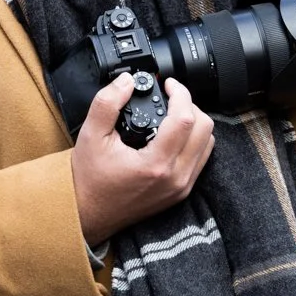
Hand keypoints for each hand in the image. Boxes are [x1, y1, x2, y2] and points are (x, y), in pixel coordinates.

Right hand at [71, 76, 214, 249]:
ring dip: (194, 123)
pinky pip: (201, 158)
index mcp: (155, 164)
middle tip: (169, 99)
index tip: (168, 84)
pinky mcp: (181, 192)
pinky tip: (172, 135)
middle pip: (204, 128)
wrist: (88, 214)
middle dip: (189, 105)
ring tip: (171, 115)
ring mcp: (181, 186)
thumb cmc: (89, 180)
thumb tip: (126, 81)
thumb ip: (108, 103)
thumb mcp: (91, 135)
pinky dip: (193, 141)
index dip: (180, 93)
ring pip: (207, 143)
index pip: (185, 119)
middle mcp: (175, 177)